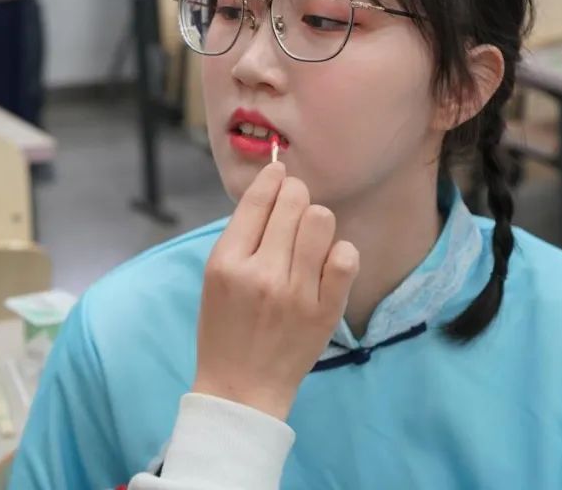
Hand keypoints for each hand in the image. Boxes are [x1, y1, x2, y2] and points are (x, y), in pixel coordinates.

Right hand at [192, 162, 359, 420]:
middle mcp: (261, 273)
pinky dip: (340, 252)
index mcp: (227, 262)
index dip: (272, 178)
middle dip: (295, 195)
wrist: (242, 388)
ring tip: (309, 237)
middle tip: (294, 207)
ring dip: (316, 221)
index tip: (279, 172)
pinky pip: (346, 256)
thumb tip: (272, 188)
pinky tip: (328, 261)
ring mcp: (296, 292)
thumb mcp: (215, 277)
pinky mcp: (325, 310)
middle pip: (294, 201)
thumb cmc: (225, 329)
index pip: (258, 199)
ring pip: (322, 220)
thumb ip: (241, 236)